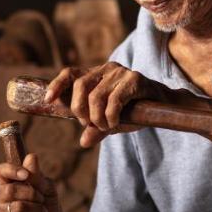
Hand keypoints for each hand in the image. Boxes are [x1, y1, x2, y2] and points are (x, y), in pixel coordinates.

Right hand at [0, 152, 66, 211]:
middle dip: (33, 195)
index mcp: (7, 184)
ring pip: (18, 208)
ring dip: (38, 211)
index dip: (12, 170)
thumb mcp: (47, 189)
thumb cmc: (48, 209)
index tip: (26, 175)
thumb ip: (37, 176)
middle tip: (43, 202)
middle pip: (10, 190)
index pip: (1, 171)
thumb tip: (31, 157)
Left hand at [46, 62, 170, 147]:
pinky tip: (116, 123)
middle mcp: (107, 69)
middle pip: (80, 87)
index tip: (48, 100)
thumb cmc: (135, 110)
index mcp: (97, 74)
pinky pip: (114, 100)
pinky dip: (111, 117)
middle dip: (80, 111)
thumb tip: (84, 142)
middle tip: (91, 124)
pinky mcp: (134, 79)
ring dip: (98, 118)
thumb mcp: (111, 121)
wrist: (164, 106)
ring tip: (106, 127)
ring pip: (96, 96)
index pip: (71, 73)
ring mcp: (120, 72)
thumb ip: (96, 128)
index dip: (57, 84)